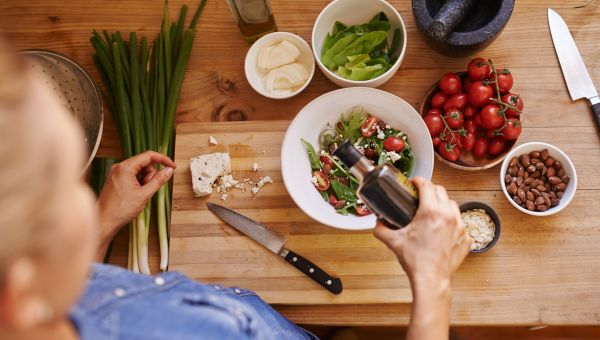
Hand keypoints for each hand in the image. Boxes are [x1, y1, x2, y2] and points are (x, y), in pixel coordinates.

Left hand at [96, 151, 175, 249]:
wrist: (104, 221)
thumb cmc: (120, 210)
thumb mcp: (144, 194)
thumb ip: (158, 180)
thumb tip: (168, 171)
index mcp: (125, 168)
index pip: (149, 156)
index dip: (163, 160)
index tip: (171, 166)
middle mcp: (119, 167)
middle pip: (144, 163)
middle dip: (151, 174)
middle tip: (149, 188)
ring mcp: (116, 173)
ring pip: (138, 169)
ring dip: (145, 179)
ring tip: (141, 193)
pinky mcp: (115, 179)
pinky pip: (132, 175)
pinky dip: (138, 182)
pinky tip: (136, 193)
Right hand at [374, 177, 470, 339]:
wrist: (431, 279)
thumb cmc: (415, 261)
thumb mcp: (393, 241)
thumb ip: (380, 229)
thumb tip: (376, 223)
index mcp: (430, 212)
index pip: (427, 185)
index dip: (419, 180)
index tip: (414, 182)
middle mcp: (448, 215)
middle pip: (441, 191)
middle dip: (430, 190)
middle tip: (421, 195)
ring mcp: (460, 226)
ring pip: (452, 204)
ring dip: (442, 203)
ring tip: (433, 210)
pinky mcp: (466, 237)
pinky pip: (460, 222)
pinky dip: (451, 221)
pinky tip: (441, 228)